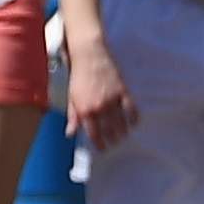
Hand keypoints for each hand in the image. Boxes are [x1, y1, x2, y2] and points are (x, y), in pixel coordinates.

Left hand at [62, 23, 133, 148]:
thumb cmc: (78, 76)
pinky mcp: (123, 91)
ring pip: (121, 123)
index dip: (100, 144)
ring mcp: (112, 100)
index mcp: (85, 110)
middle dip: (113, 140)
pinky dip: (134, 118)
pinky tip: (134, 123)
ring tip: (124, 136)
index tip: (103, 148)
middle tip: (115, 143)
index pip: (94, 134)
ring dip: (124, 132)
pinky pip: (131, 109)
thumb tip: (70, 134)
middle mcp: (99, 107)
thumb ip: (72, 117)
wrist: (89, 55)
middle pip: (110, 131)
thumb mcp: (72, 97)